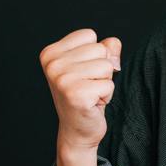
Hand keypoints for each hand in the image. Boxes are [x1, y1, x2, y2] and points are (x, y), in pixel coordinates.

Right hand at [39, 28, 121, 154]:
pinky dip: (107, 96)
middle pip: (100, 49)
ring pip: (107, 66)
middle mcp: (52, 64)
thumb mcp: (94, 65)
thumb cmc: (86, 95)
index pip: (89, 35)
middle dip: (102, 69)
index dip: (94, 54)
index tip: (83, 73)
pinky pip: (109, 85)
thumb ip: (106, 48)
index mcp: (51, 53)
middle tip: (88, 86)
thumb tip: (113, 43)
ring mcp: (62, 80)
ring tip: (91, 94)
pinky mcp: (76, 95)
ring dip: (105, 83)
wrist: (77, 131)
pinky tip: (92, 104)